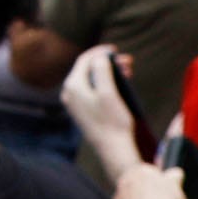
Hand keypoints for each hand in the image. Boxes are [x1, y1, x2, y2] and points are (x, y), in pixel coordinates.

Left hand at [64, 43, 146, 178]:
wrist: (113, 149)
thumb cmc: (112, 121)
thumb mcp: (108, 91)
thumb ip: (101, 70)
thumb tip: (98, 56)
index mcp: (73, 86)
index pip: (85, 60)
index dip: (100, 52)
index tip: (115, 49)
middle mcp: (69, 93)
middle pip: (88, 70)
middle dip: (108, 63)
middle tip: (127, 62)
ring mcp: (74, 103)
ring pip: (92, 81)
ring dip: (109, 73)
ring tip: (127, 72)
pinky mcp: (83, 111)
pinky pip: (92, 91)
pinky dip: (105, 85)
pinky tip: (119, 85)